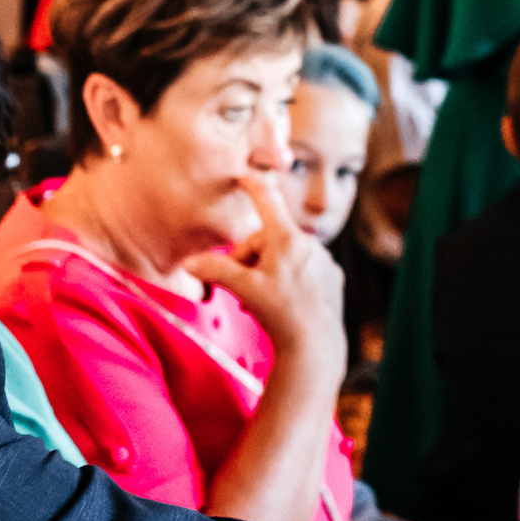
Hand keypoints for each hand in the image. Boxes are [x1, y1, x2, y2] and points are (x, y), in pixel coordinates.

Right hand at [191, 177, 346, 377]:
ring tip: (259, 300)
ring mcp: (323, 261)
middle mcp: (309, 245)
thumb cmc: (280, 314)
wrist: (315, 344)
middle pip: (268, 239)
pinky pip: (302, 270)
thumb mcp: (243, 289)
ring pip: (283, 257)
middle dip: (248, 258)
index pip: (267, 202)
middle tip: (240, 285)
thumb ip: (216, 270)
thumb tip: (188, 263)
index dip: (253, 187)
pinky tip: (282, 304)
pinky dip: (287, 281)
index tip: (244, 176)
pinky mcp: (331, 278)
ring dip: (266, 273)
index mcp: (287, 239)